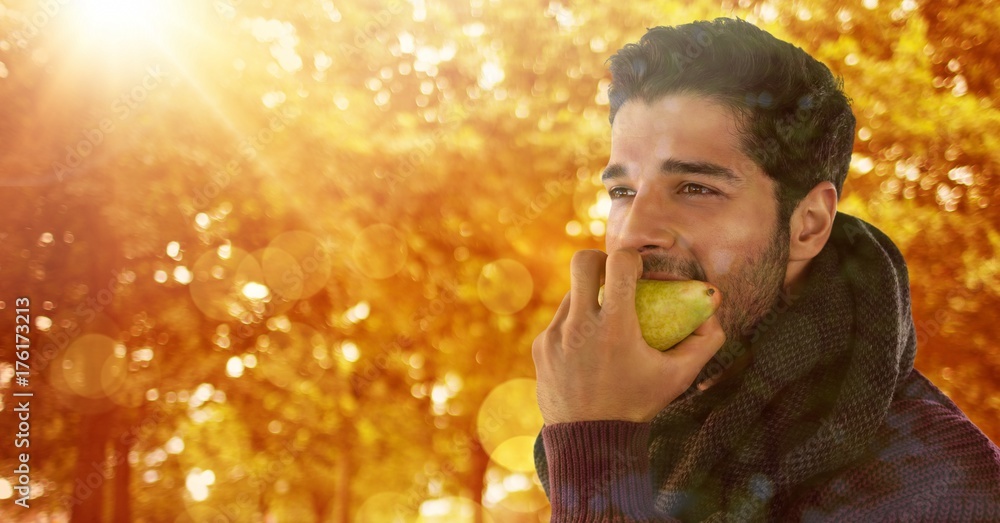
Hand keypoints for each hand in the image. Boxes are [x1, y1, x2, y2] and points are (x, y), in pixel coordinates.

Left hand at [532, 248, 725, 424]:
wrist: (591, 441)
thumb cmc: (639, 404)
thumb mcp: (679, 377)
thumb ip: (705, 341)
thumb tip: (714, 310)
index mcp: (615, 327)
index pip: (620, 263)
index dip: (632, 258)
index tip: (638, 271)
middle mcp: (580, 326)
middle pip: (583, 261)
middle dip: (600, 260)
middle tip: (613, 276)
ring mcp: (555, 335)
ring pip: (572, 294)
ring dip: (589, 298)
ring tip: (605, 321)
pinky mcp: (540, 347)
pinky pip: (559, 322)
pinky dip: (575, 326)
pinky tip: (588, 350)